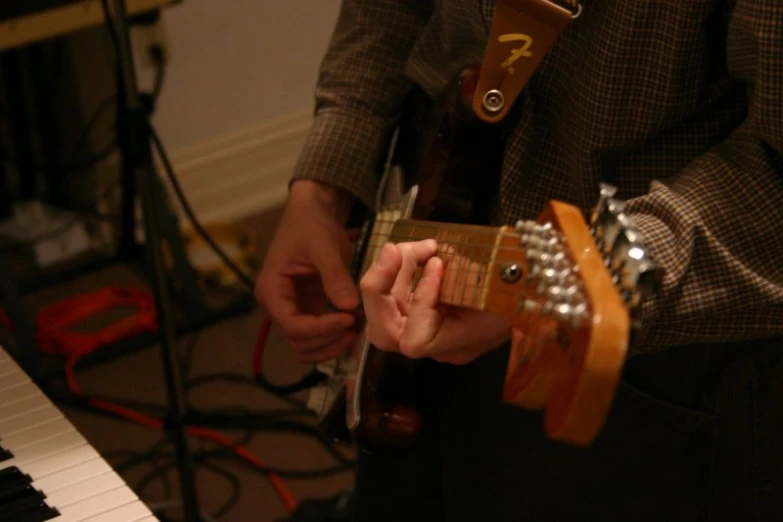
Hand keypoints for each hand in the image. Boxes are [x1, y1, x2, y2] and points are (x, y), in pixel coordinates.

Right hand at [255, 180, 359, 362]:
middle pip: (299, 343)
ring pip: (308, 346)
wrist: (315, 212)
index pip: (292, 326)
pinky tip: (354, 325)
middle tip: (355, 328)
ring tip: (356, 329)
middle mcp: (279, 306)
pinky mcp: (310, 308)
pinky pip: (319, 334)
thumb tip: (349, 307)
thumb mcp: (323, 246)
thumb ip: (334, 276)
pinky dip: (335, 336)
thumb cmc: (311, 224)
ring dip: (331, 344)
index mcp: (271, 290)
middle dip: (327, 341)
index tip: (348, 319)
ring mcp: (294, 309)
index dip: (321, 329)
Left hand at [359, 240, 510, 364]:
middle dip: (380, 288)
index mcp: (460, 344)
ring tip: (419, 244)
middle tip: (394, 249)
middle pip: (384, 334)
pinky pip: (399, 299)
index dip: (420, 301)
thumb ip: (464, 276)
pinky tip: (421, 251)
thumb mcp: (499, 280)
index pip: (415, 341)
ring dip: (392, 272)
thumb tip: (431, 262)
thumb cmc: (523, 283)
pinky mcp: (427, 314)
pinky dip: (401, 272)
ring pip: (386, 313)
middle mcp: (440, 347)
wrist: (539, 286)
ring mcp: (431, 331)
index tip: (438, 264)